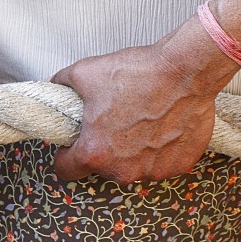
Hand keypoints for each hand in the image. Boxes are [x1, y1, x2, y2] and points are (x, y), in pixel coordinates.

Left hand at [50, 20, 238, 183]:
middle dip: (103, 149)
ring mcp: (154, 170)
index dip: (65, 156)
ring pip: (133, 167)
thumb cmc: (136, 73)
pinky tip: (161, 126)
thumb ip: (62, 83)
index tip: (72, 145)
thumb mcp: (83, 73)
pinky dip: (159, 149)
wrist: (185, 70)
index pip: (66, 170)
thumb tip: (55, 85)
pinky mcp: (180, 165)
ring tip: (139, 121)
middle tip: (111, 123)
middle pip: (102, 167)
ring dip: (132, 151)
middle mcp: (123, 170)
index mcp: (95, 153)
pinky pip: (161, 163)